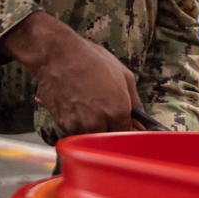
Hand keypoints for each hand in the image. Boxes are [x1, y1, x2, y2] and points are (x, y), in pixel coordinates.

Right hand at [0, 11, 141, 135]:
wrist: (57, 56)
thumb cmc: (91, 60)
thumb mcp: (123, 75)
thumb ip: (135, 101)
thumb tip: (141, 121)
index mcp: (118, 111)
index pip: (128, 136)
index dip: (127, 132)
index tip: (125, 127)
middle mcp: (99, 123)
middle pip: (110, 142)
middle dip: (111, 132)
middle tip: (107, 117)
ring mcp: (80, 125)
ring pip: (92, 140)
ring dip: (94, 130)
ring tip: (90, 109)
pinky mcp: (64, 125)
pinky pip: (76, 133)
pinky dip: (79, 125)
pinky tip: (77, 108)